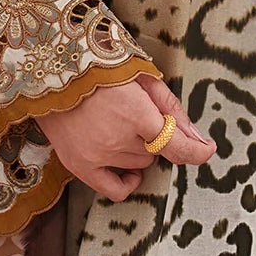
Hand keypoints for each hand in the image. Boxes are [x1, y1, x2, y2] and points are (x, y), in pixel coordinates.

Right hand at [39, 70, 215, 201]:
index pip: (174, 145)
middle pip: (155, 152)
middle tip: (136, 111)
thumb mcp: (140, 76)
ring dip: (138, 150)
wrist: (48, 68)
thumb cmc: (98, 66)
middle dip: (153, 135)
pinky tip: (129, 169)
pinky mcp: (78, 165)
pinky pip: (114, 189)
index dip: (195, 150)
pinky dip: (127, 182)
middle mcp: (115, 139)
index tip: (207, 149)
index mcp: (134, 111)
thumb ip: (171, 109)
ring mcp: (95, 155)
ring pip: (138, 165)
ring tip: (119, 123)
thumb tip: (199, 141)